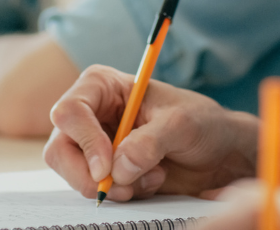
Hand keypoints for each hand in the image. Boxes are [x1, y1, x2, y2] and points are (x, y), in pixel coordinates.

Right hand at [44, 64, 258, 202]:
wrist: (219, 153)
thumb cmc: (202, 124)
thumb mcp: (181, 125)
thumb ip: (149, 142)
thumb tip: (117, 168)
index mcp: (103, 86)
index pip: (69, 111)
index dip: (84, 141)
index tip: (107, 167)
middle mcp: (92, 114)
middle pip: (60, 148)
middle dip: (88, 174)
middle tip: (122, 187)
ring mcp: (94, 144)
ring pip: (73, 174)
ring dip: (112, 186)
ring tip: (151, 176)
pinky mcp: (104, 171)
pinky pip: (93, 190)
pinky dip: (120, 193)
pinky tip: (149, 181)